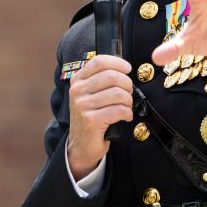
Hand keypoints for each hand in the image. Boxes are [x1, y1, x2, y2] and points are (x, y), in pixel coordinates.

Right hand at [66, 54, 132, 179]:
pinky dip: (127, 113)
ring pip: (118, 93)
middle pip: (112, 76)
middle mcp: (77, 91)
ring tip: (126, 107)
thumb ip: (102, 79)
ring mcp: (82, 106)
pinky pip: (118, 110)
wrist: (81, 145)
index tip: (128, 69)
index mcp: (77, 80)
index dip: (118, 63)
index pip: (99, 61)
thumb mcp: (91, 94)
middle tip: (128, 94)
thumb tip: (123, 67)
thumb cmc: (92, 116)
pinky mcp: (90, 120)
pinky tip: (125, 116)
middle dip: (127, 85)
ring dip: (128, 101)